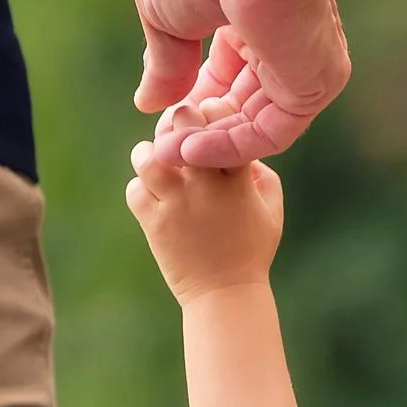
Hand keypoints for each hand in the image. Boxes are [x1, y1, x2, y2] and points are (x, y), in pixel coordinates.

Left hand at [125, 119, 287, 302]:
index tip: (206, 121)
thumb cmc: (252, 249)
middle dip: (175, 123)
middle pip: (181, 127)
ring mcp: (179, 204)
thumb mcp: (272, 209)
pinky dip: (140, 189)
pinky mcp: (155, 224)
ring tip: (153, 162)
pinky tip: (152, 195)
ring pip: (148, 157)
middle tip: (174, 134)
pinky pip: (134, 190)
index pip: (222, 120)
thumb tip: (235, 146)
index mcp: (239, 178)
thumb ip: (261, 172)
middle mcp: (207, 186)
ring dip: (147, 154)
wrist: (226, 294)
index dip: (210, 111)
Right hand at [134, 0, 350, 168]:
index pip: (227, 74)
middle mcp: (286, 45)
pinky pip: (270, 134)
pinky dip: (230, 148)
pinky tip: (189, 150)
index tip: (160, 121)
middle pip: (242, 104)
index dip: (192, 100)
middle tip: (162, 146)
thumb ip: (162, 60)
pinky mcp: (314, 87)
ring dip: (209, 144)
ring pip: (255, 124)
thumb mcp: (164, 14)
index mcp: (256, 18)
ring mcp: (305, 68)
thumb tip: (148, 103)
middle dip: (199, 129)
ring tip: (169, 152)